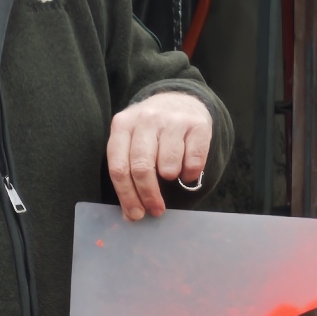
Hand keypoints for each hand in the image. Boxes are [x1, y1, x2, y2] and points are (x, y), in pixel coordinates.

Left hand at [107, 89, 214, 221]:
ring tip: (171, 173)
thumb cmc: (152, 131)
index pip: (119, 167)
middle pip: (142, 168)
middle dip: (149, 195)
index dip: (127, 196)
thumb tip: (129, 215)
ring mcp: (172, 120)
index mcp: (123, 125)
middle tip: (155, 210)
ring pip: (169, 166)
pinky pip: (193, 161)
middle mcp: (146, 119)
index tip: (135, 215)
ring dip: (171, 178)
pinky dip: (190, 173)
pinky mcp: (197, 124)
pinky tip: (187, 168)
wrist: (181, 100)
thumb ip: (127, 173)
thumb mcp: (132, 141)